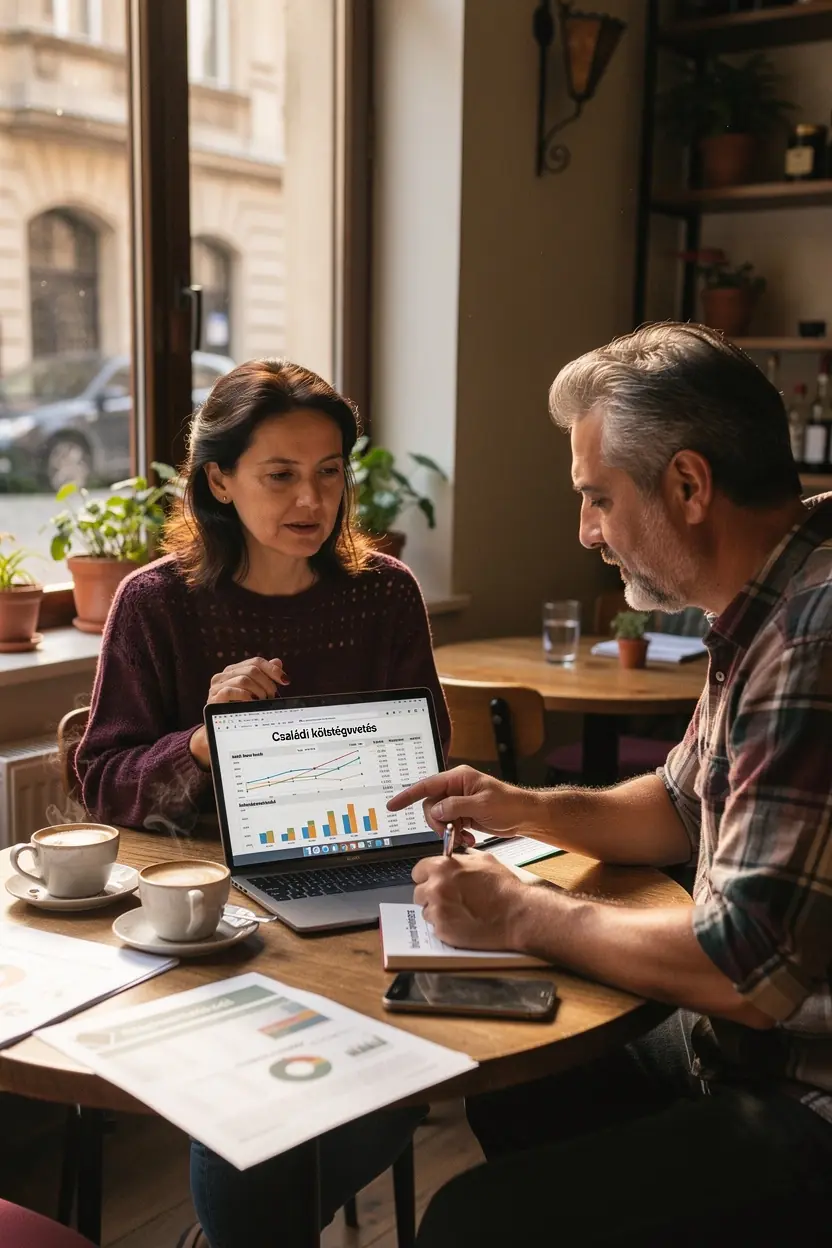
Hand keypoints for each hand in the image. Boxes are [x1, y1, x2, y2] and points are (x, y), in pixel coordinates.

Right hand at [207, 657, 288, 704]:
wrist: (219, 730)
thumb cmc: (239, 710)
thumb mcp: (255, 692)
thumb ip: (265, 676)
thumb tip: (277, 662)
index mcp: (234, 670)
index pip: (256, 662)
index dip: (273, 669)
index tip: (285, 681)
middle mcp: (224, 675)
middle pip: (252, 670)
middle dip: (267, 683)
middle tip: (272, 696)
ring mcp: (217, 686)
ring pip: (244, 680)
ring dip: (258, 691)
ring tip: (262, 702)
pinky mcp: (213, 698)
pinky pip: (231, 691)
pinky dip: (245, 697)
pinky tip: (251, 703)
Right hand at [387, 765, 542, 842]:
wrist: (525, 817)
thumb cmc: (509, 804)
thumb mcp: (481, 804)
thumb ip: (455, 807)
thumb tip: (436, 811)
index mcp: (458, 778)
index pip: (427, 785)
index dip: (408, 795)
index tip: (393, 805)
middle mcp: (456, 789)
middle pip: (431, 806)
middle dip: (438, 822)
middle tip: (450, 831)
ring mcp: (459, 803)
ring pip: (439, 818)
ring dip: (448, 831)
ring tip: (464, 838)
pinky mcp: (464, 815)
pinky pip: (450, 826)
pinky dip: (456, 835)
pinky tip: (468, 839)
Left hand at [412, 852, 531, 949]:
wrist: (517, 915)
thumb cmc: (504, 889)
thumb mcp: (483, 860)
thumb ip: (461, 860)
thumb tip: (452, 859)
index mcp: (443, 867)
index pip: (418, 871)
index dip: (427, 876)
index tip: (432, 881)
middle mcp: (436, 888)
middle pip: (419, 892)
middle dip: (431, 895)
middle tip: (449, 899)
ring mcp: (438, 911)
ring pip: (427, 911)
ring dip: (439, 912)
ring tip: (460, 911)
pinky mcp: (443, 930)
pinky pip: (436, 927)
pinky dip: (446, 926)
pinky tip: (463, 922)